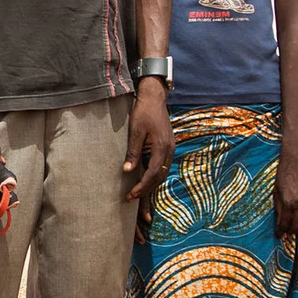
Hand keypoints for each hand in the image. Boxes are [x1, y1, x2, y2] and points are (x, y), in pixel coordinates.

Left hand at [123, 81, 171, 202]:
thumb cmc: (143, 112)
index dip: (142, 187)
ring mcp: (170, 148)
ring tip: (138, 195)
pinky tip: (146, 181)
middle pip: (159, 177)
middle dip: (146, 190)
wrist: (154, 98)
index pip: (152, 173)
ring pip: (162, 173)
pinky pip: (162, 166)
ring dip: (151, 185)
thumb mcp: (135, 131)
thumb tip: (127, 171)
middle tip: (132, 199)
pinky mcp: (167, 146)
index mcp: (161, 147)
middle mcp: (169, 150)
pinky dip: (154, 176)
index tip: (131, 195)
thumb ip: (133, 152)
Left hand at [275, 149, 297, 237]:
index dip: (281, 231)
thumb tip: (280, 223)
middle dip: (292, 232)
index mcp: (288, 202)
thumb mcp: (276, 193)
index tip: (278, 235)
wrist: (294, 161)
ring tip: (296, 227)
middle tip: (288, 233)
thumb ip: (279, 209)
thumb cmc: (282, 176)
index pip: (285, 223)